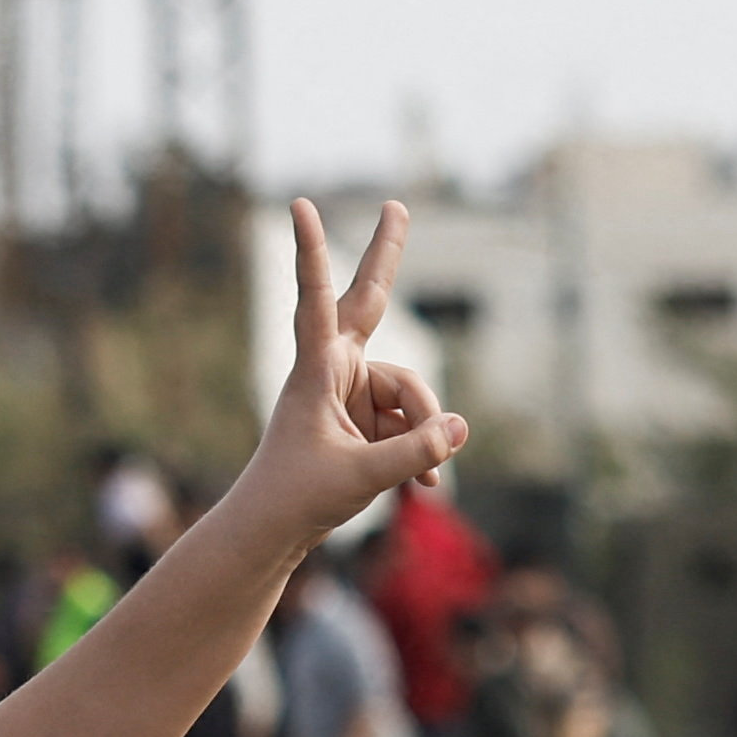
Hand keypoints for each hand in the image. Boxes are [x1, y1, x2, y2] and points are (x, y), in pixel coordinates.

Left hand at [235, 199, 469, 547]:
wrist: (274, 531)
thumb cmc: (298, 498)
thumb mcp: (362, 477)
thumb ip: (416, 453)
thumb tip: (461, 427)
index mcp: (315, 370)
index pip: (315, 300)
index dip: (312, 252)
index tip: (300, 205)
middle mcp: (334, 370)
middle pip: (369, 302)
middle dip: (386, 257)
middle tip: (396, 204)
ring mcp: (353, 390)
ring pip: (410, 392)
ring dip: (421, 434)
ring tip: (422, 479)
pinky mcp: (367, 415)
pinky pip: (412, 423)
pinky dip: (420, 454)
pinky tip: (426, 490)